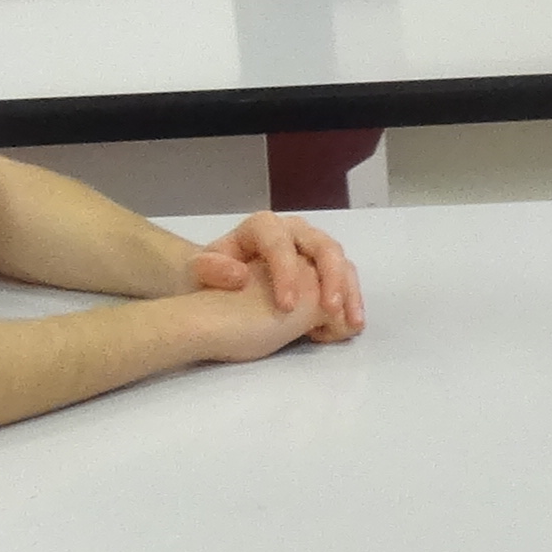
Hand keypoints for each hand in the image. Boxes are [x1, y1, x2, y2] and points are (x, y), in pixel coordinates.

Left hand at [188, 209, 365, 343]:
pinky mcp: (322, 266)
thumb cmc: (211, 274)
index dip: (287, 274)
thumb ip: (210, 269)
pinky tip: (351, 324)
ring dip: (349, 291)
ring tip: (352, 322)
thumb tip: (240, 275)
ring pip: (340, 260)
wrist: (219, 279)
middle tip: (331, 310)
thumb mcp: (198, 270)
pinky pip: (344, 276)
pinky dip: (350, 299)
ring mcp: (311, 247)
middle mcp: (293, 231)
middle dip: (331, 278)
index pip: (280, 244)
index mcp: (262, 227)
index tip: (287, 307)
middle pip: (322, 245)